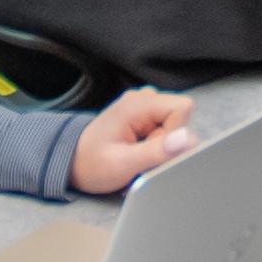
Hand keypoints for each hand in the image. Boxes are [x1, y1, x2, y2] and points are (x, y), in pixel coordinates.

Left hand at [70, 91, 199, 192]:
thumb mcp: (124, 163)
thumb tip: (190, 139)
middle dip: (166, 143)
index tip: (151, 150)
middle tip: (139, 156)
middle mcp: (142, 97)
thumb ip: (158, 151)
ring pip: (173, 125)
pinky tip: (136, 152)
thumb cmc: (92, 164)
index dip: (174, 134)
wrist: (71, 163)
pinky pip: (164, 128)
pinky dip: (154, 144)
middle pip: (179, 117)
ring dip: (160, 146)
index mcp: (138, 103)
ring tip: (136, 156)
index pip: (183, 108)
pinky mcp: (143, 115)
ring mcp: (142, 105)